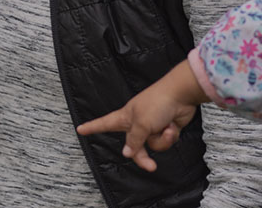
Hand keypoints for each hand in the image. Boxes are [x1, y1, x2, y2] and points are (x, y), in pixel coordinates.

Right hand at [75, 63, 205, 171]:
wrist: (181, 94)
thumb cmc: (158, 102)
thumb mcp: (141, 124)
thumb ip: (134, 141)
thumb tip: (127, 153)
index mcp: (125, 117)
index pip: (104, 123)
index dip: (92, 127)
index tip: (80, 129)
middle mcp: (137, 123)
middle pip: (134, 147)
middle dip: (143, 157)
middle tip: (150, 166)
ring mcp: (151, 126)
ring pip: (152, 145)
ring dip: (161, 140)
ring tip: (166, 128)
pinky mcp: (165, 128)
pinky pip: (164, 141)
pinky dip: (170, 136)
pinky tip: (173, 125)